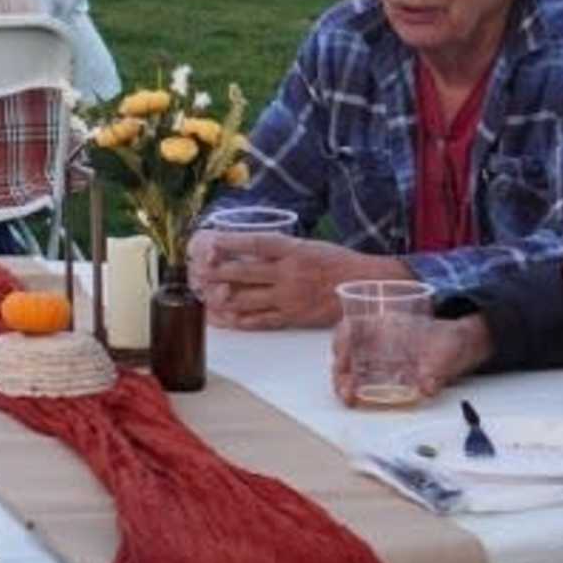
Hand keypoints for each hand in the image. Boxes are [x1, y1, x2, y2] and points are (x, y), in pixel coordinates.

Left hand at [195, 234, 386, 329]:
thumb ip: (279, 250)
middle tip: (196, 271)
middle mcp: (289, 274)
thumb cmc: (336, 262)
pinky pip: (261, 321)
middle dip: (217, 272)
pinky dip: (240, 320)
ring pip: (247, 299)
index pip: (255, 244)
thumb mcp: (308, 246)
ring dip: (222, 297)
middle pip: (244, 272)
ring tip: (202, 295)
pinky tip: (223, 318)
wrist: (366, 285)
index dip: (230, 243)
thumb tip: (244, 251)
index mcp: (293, 251)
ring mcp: (290, 298)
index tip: (209, 242)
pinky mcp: (294, 317)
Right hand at [337, 306, 489, 408]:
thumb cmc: (451, 339)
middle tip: (346, 391)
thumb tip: (426, 388)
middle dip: (340, 372)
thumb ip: (436, 369)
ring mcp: (381, 360)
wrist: (465, 347)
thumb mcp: (447, 350)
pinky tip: (359, 401)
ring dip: (345, 384)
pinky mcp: (389, 377)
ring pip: (352, 370)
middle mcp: (377, 342)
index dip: (341, 342)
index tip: (344, 359)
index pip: (351, 328)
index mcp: (385, 326)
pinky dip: (359, 392)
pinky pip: (366, 383)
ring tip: (349, 399)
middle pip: (346, 353)